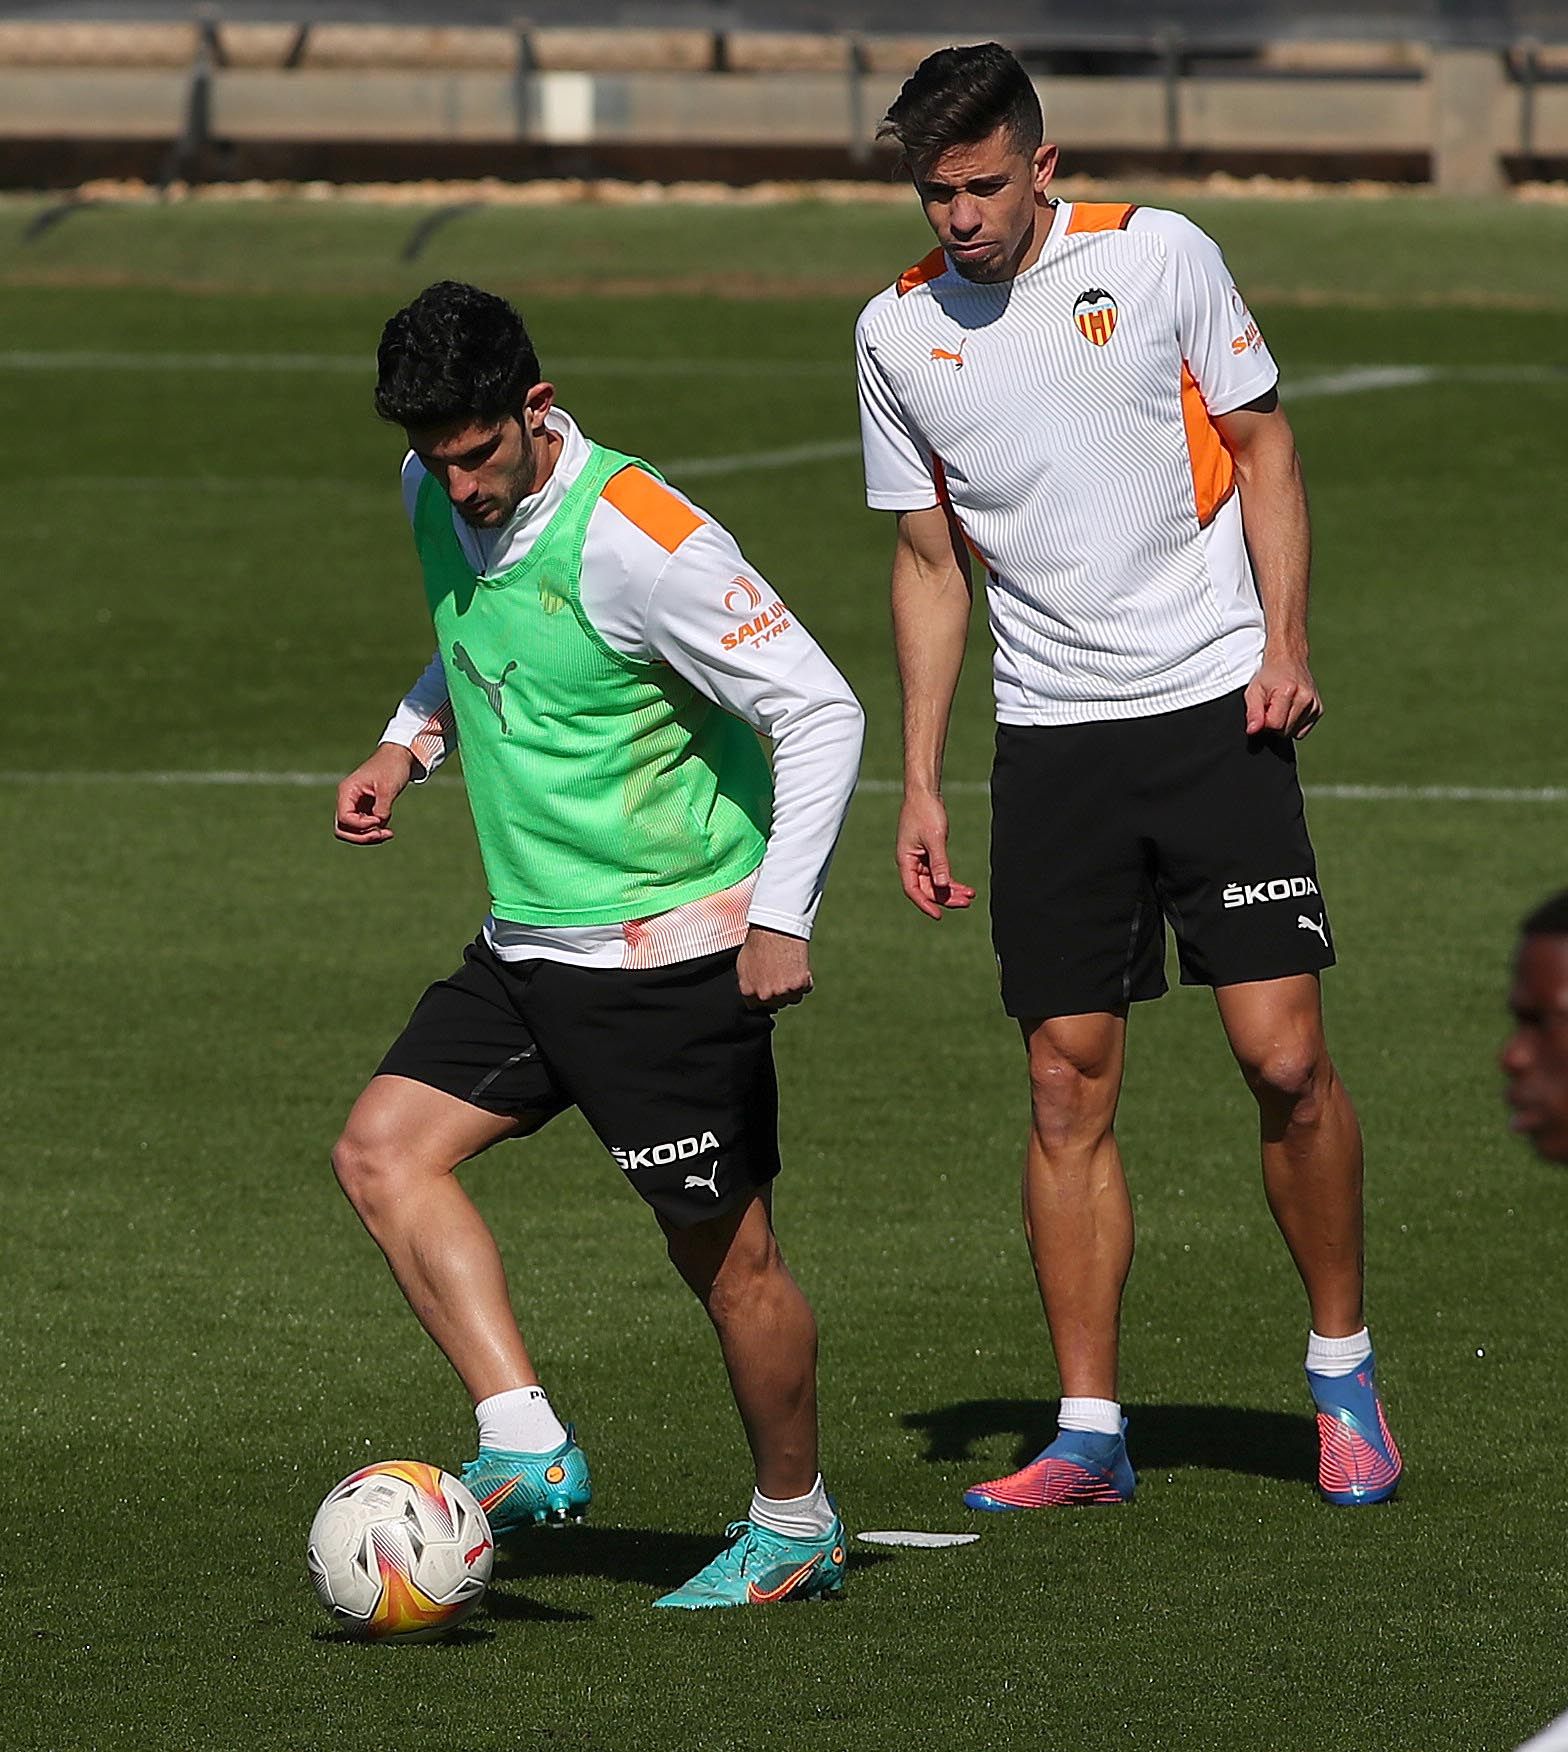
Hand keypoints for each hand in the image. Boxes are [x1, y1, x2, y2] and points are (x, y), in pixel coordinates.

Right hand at [334, 744, 415, 844]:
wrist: (400, 756)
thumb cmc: (392, 767)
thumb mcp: (388, 788)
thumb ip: (382, 809)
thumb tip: (378, 825)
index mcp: (347, 791)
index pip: (344, 819)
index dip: (361, 825)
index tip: (378, 819)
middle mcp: (347, 800)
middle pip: (343, 829)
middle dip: (361, 837)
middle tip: (381, 834)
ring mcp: (355, 805)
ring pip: (353, 831)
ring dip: (368, 837)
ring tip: (388, 834)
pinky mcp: (365, 809)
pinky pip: (364, 828)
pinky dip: (374, 832)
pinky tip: (388, 831)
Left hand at [737, 926, 812, 1011]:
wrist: (775, 928)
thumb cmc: (758, 943)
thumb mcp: (743, 965)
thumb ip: (747, 984)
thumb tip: (752, 993)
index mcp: (749, 993)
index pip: (757, 1006)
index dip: (763, 996)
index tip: (769, 986)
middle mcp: (766, 996)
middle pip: (777, 1004)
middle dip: (779, 992)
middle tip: (780, 974)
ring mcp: (783, 992)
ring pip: (793, 998)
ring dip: (793, 988)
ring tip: (788, 969)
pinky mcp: (800, 985)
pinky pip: (806, 988)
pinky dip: (805, 979)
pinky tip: (797, 966)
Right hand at [896, 791, 976, 919]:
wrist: (924, 794)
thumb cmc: (925, 812)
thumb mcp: (934, 838)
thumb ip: (939, 862)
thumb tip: (943, 885)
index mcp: (905, 860)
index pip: (913, 889)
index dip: (925, 904)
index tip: (939, 915)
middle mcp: (911, 863)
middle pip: (926, 889)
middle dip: (945, 898)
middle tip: (966, 903)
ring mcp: (920, 859)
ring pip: (935, 883)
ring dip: (951, 891)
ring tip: (970, 896)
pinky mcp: (929, 854)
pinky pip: (939, 873)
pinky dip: (951, 881)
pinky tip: (965, 887)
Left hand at [1245, 653, 1322, 739]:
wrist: (1289, 661)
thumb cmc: (1270, 676)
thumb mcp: (1254, 691)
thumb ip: (1253, 713)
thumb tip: (1252, 731)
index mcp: (1288, 691)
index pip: (1275, 725)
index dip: (1265, 723)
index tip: (1264, 711)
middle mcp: (1305, 698)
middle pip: (1284, 731)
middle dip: (1274, 725)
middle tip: (1271, 708)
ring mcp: (1314, 705)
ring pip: (1294, 733)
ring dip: (1284, 725)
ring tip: (1281, 708)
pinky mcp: (1318, 710)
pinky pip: (1302, 731)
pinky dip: (1294, 725)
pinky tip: (1290, 710)